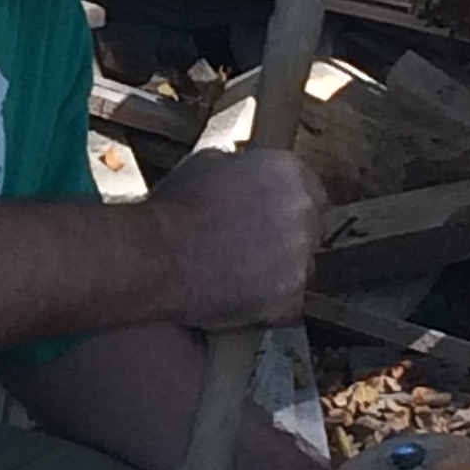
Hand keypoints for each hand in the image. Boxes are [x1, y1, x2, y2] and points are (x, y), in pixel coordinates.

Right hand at [145, 148, 326, 331]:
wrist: (157, 256)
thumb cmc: (175, 209)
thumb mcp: (207, 164)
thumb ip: (241, 168)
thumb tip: (242, 173)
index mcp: (289, 171)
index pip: (312, 191)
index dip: (288, 206)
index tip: (272, 217)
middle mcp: (304, 211)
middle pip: (310, 229)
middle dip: (285, 238)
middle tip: (250, 246)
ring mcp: (301, 257)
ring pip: (301, 268)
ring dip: (278, 271)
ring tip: (239, 273)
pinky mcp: (292, 298)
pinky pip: (289, 304)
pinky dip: (269, 304)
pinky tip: (240, 296)